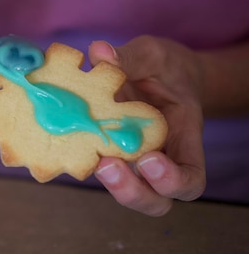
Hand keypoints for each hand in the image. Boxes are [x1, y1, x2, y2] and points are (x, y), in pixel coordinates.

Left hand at [88, 36, 205, 215]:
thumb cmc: (165, 67)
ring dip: (105, 184)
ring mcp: (131, 162)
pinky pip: (95, 167)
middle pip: (158, 201)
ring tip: (88, 159)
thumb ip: (131, 57)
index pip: (191, 179)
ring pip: (125, 192)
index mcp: (183, 139)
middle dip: (133, 192)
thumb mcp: (154, 55)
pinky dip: (80, 161)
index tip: (148, 159)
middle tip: (108, 166)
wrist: (159, 73)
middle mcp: (160, 158)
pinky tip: (61, 142)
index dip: (173, 181)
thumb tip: (100, 53)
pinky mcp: (104, 153)